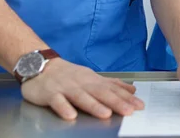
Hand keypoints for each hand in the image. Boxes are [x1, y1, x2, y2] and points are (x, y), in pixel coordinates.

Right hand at [21, 58, 143, 119]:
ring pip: (81, 97)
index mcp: (92, 80)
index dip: (126, 97)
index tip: (140, 105)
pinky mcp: (50, 93)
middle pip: (100, 93)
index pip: (112, 89)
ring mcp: (66, 88)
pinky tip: (70, 115)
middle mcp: (82, 83)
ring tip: (105, 113)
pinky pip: (57, 101)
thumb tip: (132, 89)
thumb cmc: (68, 74)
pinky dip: (64, 108)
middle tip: (129, 111)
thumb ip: (111, 84)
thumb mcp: (92, 77)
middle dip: (116, 102)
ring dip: (93, 105)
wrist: (40, 65)